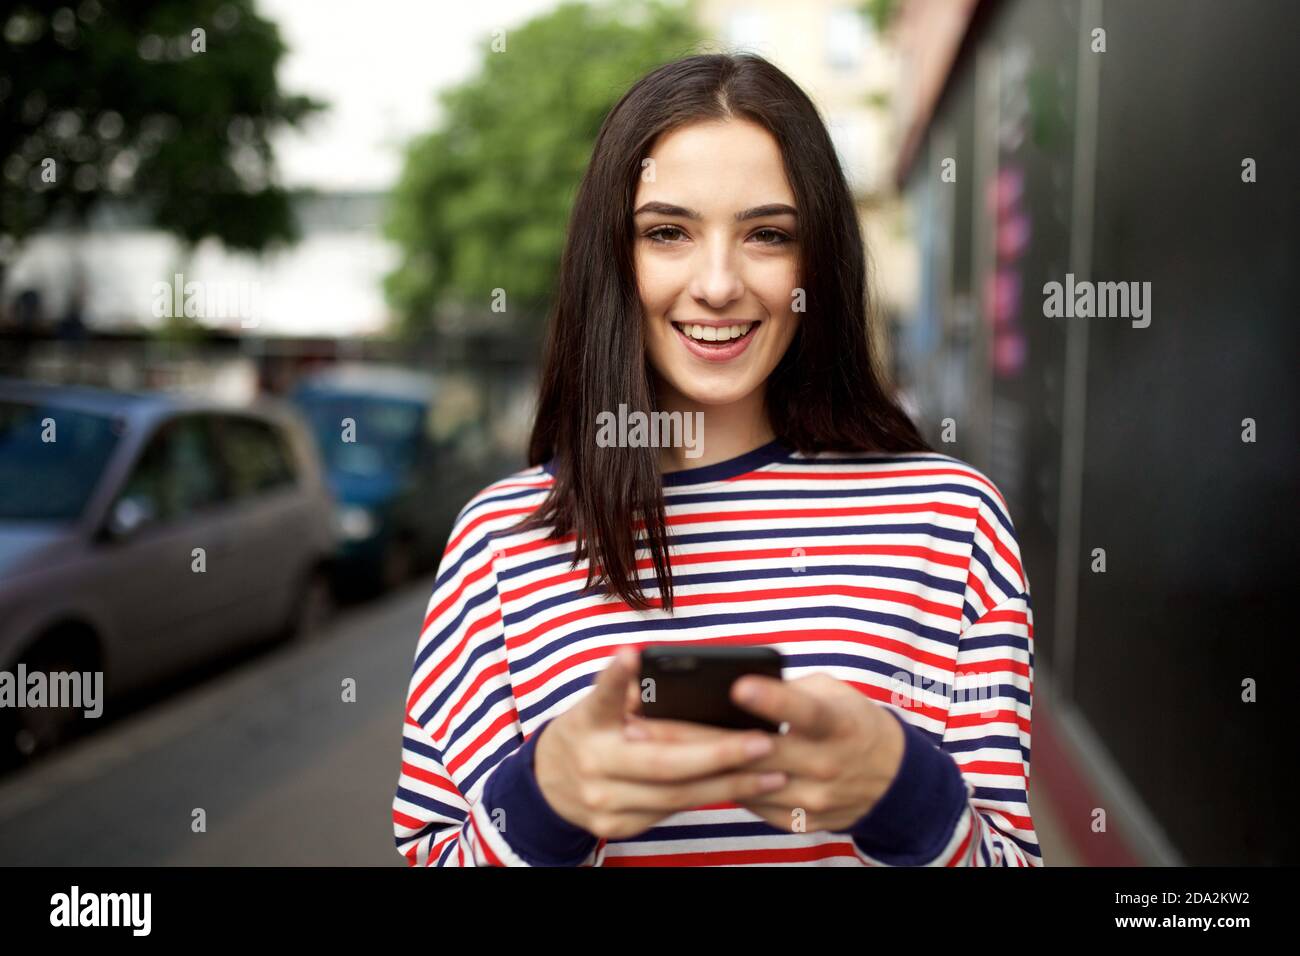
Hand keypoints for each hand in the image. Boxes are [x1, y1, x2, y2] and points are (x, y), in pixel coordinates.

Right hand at [532, 646, 789, 839]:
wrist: (549, 784)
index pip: (601, 696)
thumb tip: (682, 676)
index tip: (631, 654)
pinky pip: (672, 811)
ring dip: (729, 784)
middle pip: (662, 761)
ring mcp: (603, 801)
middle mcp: (593, 762)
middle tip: (764, 743)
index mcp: (588, 721)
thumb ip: (631, 692)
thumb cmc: (590, 731)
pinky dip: (709, 797)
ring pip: (676, 795)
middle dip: (719, 754)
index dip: (616, 677)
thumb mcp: (598, 705)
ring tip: (772, 772)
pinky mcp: (616, 827)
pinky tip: (743, 788)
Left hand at [623, 672, 905, 833]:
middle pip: (753, 752)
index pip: (804, 711)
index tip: (737, 685)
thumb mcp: (833, 693)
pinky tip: (675, 772)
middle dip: (694, 737)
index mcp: (838, 725)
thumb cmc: (852, 722)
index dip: (772, 700)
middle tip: (643, 723)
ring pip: (743, 784)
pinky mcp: (798, 821)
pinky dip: (715, 785)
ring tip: (642, 748)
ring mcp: (811, 799)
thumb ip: (788, 691)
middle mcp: (825, 765)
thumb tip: (731, 688)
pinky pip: (748, 803)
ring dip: (691, 766)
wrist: (892, 780)